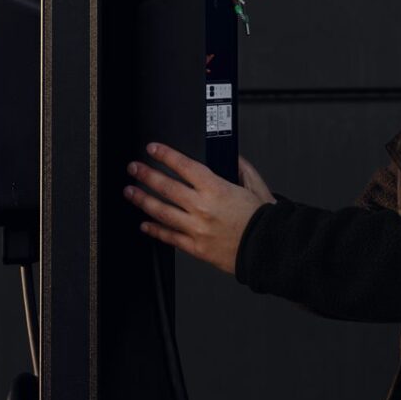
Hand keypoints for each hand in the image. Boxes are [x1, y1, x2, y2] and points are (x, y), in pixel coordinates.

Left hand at [123, 143, 272, 275]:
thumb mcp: (257, 187)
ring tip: (130, 192)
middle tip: (134, 168)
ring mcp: (196, 229)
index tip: (153, 149)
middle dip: (146, 175)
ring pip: (162, 212)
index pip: (184, 166)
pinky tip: (145, 224)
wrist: (270, 250)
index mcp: (217, 189)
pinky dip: (155, 230)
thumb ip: (242, 168)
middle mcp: (202, 207)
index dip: (166, 155)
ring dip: (143, 200)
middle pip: (166, 187)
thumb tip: (231, 156)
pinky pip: (170, 238)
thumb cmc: (265, 220)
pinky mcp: (196, 248)